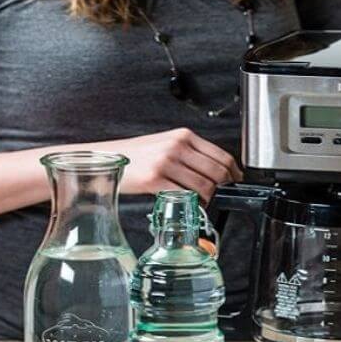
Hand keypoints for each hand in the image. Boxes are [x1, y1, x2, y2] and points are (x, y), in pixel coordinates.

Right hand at [102, 128, 241, 202]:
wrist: (104, 158)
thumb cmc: (135, 155)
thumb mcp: (165, 144)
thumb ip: (189, 154)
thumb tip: (215, 172)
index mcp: (183, 135)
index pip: (222, 155)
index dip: (234, 173)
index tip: (236, 183)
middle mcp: (177, 146)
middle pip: (217, 171)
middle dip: (225, 188)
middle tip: (223, 197)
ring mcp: (166, 162)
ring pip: (204, 185)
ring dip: (209, 199)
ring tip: (204, 203)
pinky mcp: (155, 179)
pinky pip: (184, 195)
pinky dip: (192, 204)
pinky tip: (188, 206)